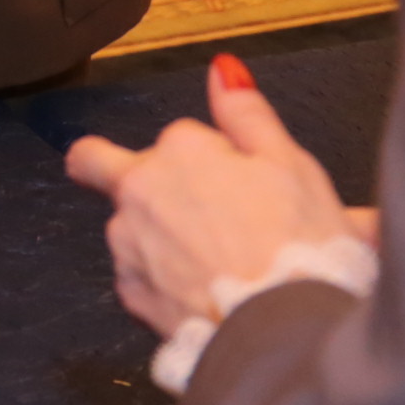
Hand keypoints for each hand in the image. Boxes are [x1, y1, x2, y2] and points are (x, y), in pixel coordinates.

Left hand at [65, 54, 357, 337]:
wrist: (287, 336)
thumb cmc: (300, 246)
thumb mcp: (290, 164)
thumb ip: (247, 114)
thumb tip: (221, 68)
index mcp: (180, 150)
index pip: (181, 138)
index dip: (214, 159)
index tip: (243, 183)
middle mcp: (140, 190)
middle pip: (103, 166)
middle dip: (112, 170)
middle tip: (179, 208)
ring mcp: (128, 245)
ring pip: (130, 228)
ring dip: (158, 238)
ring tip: (220, 268)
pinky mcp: (131, 296)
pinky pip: (139, 278)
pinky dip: (164, 283)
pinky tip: (205, 296)